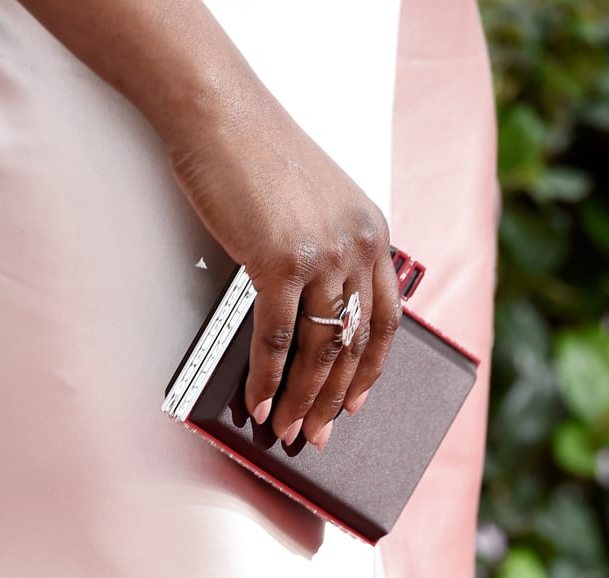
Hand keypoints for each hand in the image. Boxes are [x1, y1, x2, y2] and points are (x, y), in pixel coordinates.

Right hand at [15, 0, 400, 446]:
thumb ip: (325, 253)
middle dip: (337, 397)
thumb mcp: (315, 203)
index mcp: (373, 233)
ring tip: (291, 429)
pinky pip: (278, 336)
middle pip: (355, 342)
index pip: (387, 317)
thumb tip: (308, 312)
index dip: (373, 367)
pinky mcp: (280, 260)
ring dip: (305, 397)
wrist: (221, 113)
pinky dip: (268, 376)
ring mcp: (323, 254)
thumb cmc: (259, 156)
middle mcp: (359, 245)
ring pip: (321, 348)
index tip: (360, 400)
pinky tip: (260, 401)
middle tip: (321, 432)